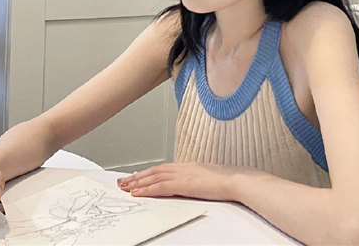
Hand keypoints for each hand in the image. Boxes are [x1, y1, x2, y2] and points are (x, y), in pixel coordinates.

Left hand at [117, 162, 242, 200]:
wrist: (235, 179)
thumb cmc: (226, 180)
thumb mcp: (207, 177)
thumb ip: (196, 178)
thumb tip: (190, 184)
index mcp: (187, 165)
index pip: (162, 168)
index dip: (148, 172)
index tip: (138, 176)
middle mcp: (181, 167)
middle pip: (154, 170)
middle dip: (138, 176)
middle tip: (124, 181)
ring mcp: (181, 174)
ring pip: (153, 177)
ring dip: (138, 182)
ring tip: (125, 187)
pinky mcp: (183, 183)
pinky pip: (159, 186)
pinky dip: (146, 189)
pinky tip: (137, 193)